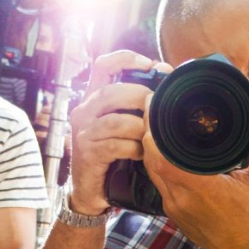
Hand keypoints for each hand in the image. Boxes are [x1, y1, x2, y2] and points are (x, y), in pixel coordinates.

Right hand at [68, 50, 172, 215]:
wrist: (89, 189)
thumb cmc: (111, 154)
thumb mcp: (122, 124)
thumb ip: (136, 104)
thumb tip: (165, 78)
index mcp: (92, 99)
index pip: (103, 65)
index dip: (127, 59)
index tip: (152, 65)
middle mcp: (83, 111)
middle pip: (112, 92)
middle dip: (140, 97)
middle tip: (157, 110)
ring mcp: (83, 133)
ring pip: (115, 121)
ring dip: (139, 128)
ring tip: (151, 136)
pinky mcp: (87, 153)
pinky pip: (115, 146)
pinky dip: (133, 149)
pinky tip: (141, 154)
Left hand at [141, 101, 248, 248]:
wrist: (245, 248)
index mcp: (203, 189)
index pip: (164, 160)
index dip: (153, 135)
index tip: (156, 110)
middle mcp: (182, 199)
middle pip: (151, 160)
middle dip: (148, 131)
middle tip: (153, 106)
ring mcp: (173, 206)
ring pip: (151, 170)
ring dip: (150, 147)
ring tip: (155, 121)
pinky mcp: (170, 210)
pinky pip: (157, 180)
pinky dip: (156, 162)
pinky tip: (161, 146)